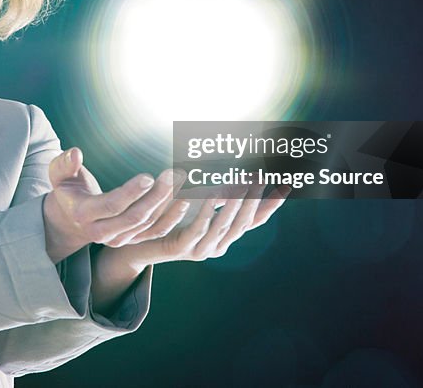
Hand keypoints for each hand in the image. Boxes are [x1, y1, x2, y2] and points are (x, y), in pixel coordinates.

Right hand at [42, 148, 176, 261]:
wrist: (69, 219)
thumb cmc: (68, 189)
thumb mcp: (59, 174)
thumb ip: (64, 163)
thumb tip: (75, 152)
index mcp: (84, 214)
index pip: (111, 205)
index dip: (130, 192)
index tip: (148, 176)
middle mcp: (102, 232)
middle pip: (135, 217)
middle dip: (157, 196)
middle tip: (174, 174)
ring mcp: (118, 239)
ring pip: (149, 224)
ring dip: (169, 204)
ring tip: (184, 181)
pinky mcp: (132, 240)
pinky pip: (156, 231)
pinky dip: (173, 217)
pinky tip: (185, 197)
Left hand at [101, 180, 290, 272]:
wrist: (138, 242)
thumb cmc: (170, 217)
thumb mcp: (200, 201)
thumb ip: (220, 192)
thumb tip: (241, 172)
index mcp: (225, 236)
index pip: (254, 220)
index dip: (270, 204)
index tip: (285, 184)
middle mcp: (218, 246)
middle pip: (241, 221)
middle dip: (252, 197)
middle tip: (260, 175)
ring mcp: (200, 250)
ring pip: (222, 225)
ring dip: (232, 203)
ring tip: (240, 182)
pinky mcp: (181, 248)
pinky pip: (196, 228)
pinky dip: (204, 211)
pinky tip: (210, 193)